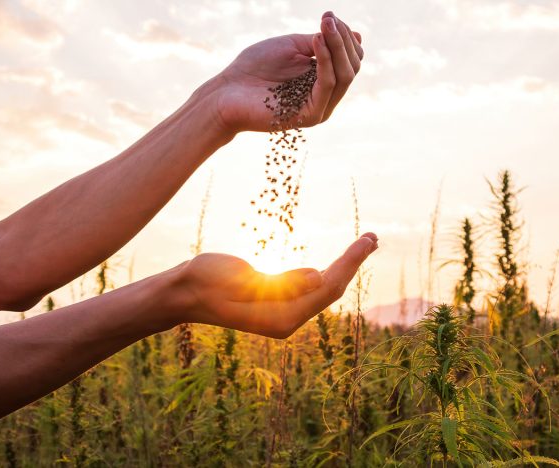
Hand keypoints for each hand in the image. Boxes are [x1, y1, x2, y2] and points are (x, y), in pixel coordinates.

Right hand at [174, 233, 377, 337]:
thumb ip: (280, 283)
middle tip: (374, 237)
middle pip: (331, 289)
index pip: (326, 288)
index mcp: (281, 318)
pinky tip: (340, 260)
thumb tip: (318, 277)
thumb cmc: (205, 282)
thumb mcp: (238, 279)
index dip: (350, 264)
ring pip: (324, 287)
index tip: (367, 241)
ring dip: (345, 265)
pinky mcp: (279, 301)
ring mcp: (284, 311)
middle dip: (353, 263)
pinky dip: (328, 269)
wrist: (184, 292)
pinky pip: (311, 286)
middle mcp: (288, 319)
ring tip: (365, 243)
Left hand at [212, 11, 362, 133]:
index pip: (351, 59)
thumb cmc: (255, 68)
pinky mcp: (310, 115)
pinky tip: (316, 42)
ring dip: (337, 46)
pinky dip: (325, 61)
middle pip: (352, 67)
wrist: (227, 92)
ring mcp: (320, 108)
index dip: (345, 36)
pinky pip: (327, 86)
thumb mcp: (293, 46)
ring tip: (324, 26)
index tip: (329, 16)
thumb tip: (356, 35)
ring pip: (344, 76)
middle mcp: (326, 96)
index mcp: (324, 80)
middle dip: (343, 39)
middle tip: (328, 19)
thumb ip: (321, 42)